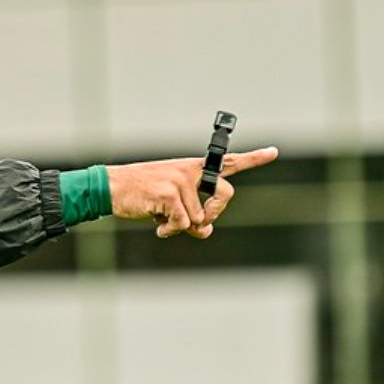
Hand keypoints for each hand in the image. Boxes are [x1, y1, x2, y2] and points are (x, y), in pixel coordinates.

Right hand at [106, 146, 278, 238]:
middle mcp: (191, 170)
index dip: (253, 159)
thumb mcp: (169, 203)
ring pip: (199, 218)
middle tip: (200, 223)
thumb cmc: (139, 195)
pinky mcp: (170, 194)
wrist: (110, 188)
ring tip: (160, 218)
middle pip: (226, 194)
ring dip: (180, 226)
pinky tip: (156, 225)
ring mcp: (181, 181)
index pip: (228, 162)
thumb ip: (193, 213)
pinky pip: (183, 224)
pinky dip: (169, 230)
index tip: (274, 152)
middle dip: (215, 213)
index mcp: (192, 168)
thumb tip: (206, 231)